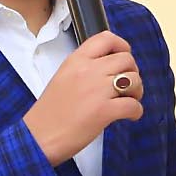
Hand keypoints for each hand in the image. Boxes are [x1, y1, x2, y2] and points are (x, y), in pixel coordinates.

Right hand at [24, 32, 143, 165]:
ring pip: (134, 79)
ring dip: (137, 91)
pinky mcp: (104, 111)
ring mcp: (97, 90)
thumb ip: (84, 70)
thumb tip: (108, 71)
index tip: (123, 58)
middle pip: (126, 59)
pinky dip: (136, 111)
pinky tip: (129, 116)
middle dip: (133, 72)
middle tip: (127, 86)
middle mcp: (88, 71)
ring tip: (129, 100)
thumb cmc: (48, 114)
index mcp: (76, 61)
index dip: (122, 46)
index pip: (106, 38)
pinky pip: (134, 105)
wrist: (38, 137)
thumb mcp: (62, 79)